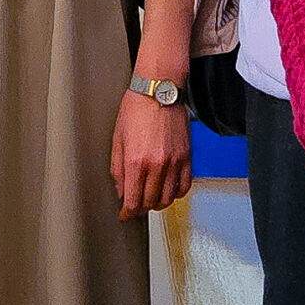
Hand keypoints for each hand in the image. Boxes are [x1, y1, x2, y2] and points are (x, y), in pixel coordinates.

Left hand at [110, 88, 194, 219]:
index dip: (128, 212)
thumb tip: (121, 190)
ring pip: (169, 198)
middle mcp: (157, 165)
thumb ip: (118, 168)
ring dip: (158, 203)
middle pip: (150, 202)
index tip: (125, 214)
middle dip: (141, 208)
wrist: (159, 90)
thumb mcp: (118, 138)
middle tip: (135, 206)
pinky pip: (185, 186)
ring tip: (150, 199)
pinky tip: (169, 190)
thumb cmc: (136, 108)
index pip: (133, 201)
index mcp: (136, 161)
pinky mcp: (187, 157)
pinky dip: (177, 194)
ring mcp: (175, 162)